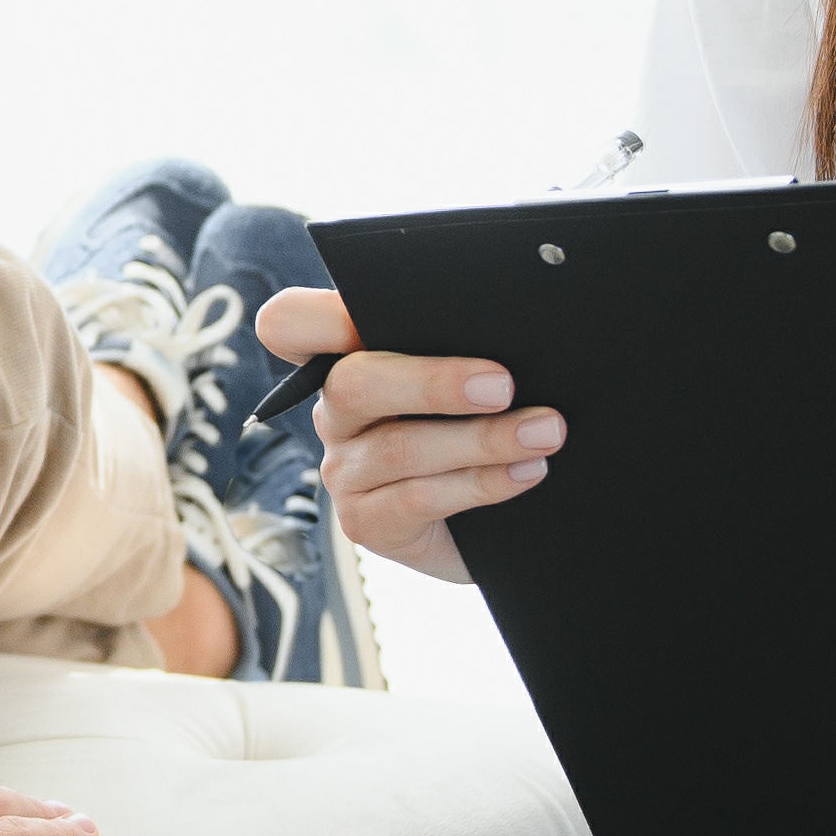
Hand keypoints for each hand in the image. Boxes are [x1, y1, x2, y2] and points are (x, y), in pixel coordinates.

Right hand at [252, 285, 556, 586]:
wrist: (495, 521)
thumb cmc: (478, 425)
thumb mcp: (466, 378)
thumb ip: (461, 343)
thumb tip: (508, 320)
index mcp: (346, 357)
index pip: (292, 324)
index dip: (321, 317)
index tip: (383, 313)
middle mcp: (334, 411)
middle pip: (352, 383)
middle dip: (434, 382)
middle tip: (503, 385)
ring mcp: (344, 469)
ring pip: (398, 447)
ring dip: (481, 439)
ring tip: (543, 432)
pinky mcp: (365, 522)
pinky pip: (418, 499)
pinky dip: (480, 484)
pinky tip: (525, 472)